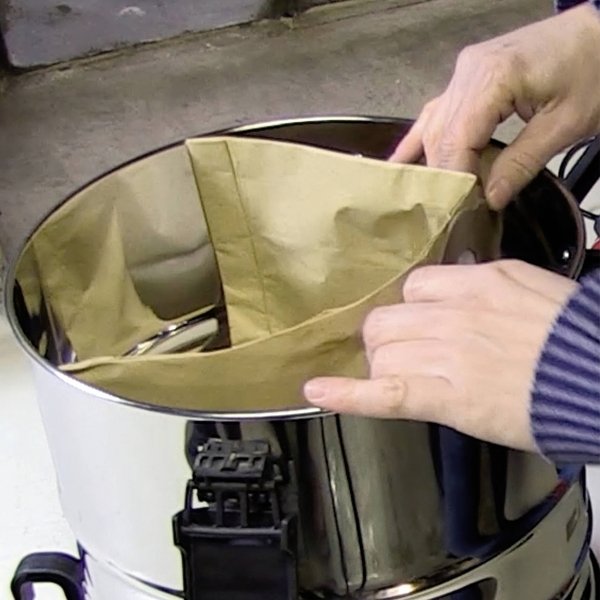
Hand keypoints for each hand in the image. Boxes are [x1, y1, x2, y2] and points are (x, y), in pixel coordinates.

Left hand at [303, 261, 576, 452]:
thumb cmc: (574, 339)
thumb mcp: (529, 288)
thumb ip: (483, 282)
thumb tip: (451, 281)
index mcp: (475, 283)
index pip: (411, 289)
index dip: (409, 311)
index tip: (413, 325)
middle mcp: (453, 314)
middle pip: (386, 321)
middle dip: (388, 340)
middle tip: (406, 356)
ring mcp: (447, 355)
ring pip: (381, 354)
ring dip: (384, 367)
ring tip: (405, 379)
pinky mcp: (447, 397)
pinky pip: (384, 393)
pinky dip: (347, 394)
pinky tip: (318, 392)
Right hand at [391, 4, 599, 208]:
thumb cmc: (593, 67)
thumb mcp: (565, 124)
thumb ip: (522, 163)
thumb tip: (491, 198)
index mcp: (493, 78)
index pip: (458, 141)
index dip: (456, 179)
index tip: (459, 209)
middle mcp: (468, 72)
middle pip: (440, 137)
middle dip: (443, 176)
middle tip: (449, 210)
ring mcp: (464, 73)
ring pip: (433, 127)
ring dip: (433, 163)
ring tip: (429, 197)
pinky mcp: (468, 78)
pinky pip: (436, 113)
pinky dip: (421, 140)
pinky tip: (401, 162)